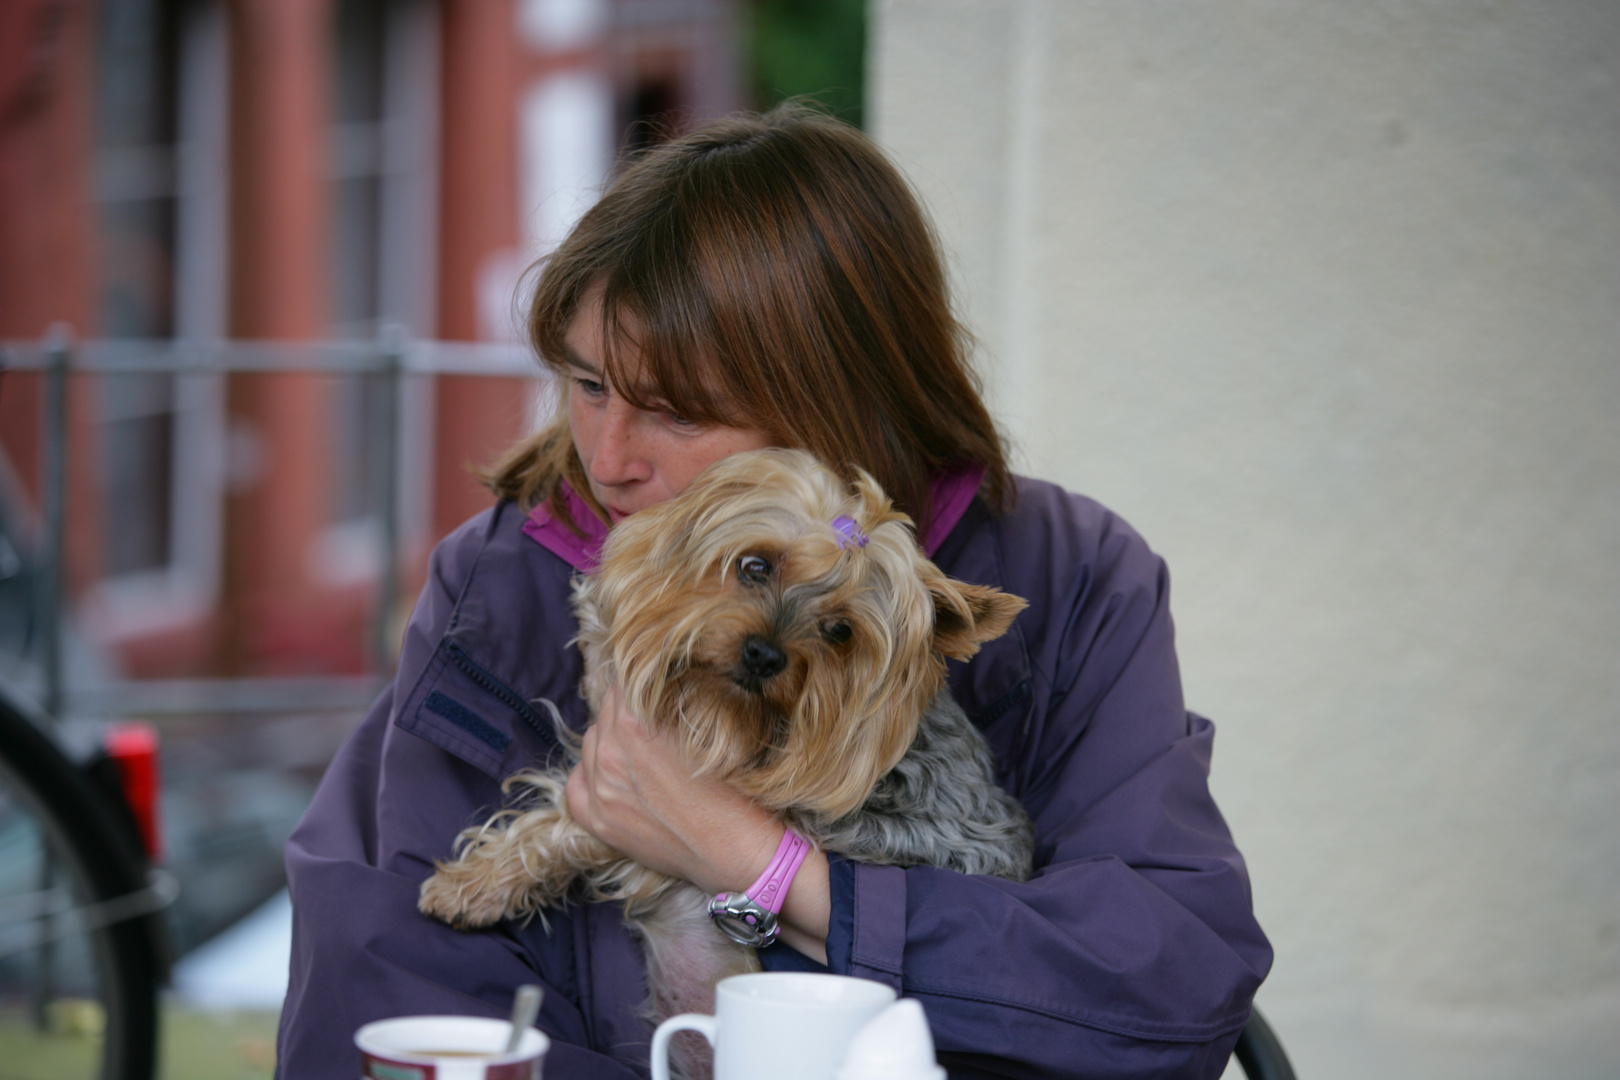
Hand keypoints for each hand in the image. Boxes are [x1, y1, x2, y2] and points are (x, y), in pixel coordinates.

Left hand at [565, 683, 830, 960]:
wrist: (736, 851)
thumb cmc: (734, 788)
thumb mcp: (707, 726)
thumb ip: (673, 698)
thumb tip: (658, 676)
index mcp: (636, 725)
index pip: (622, 681)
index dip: (641, 678)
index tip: (653, 682)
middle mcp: (609, 754)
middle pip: (605, 709)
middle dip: (627, 707)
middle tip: (652, 715)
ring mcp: (599, 790)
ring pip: (590, 741)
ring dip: (610, 737)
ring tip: (639, 747)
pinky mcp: (596, 821)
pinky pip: (575, 783)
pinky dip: (591, 774)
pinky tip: (613, 775)